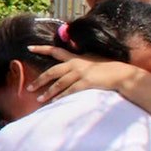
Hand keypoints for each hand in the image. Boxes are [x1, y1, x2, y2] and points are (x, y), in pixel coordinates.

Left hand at [25, 45, 142, 101]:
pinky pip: (69, 91)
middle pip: (52, 71)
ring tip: (39, 99)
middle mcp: (76, 64)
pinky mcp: (86, 82)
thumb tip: (67, 68)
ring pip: (59, 84)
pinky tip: (53, 103)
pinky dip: (60, 98)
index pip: (55, 51)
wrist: (121, 74)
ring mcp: (81, 73)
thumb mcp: (91, 62)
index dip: (41, 48)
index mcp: (76, 57)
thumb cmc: (106, 70)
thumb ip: (78, 63)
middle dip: (40, 80)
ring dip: (48, 93)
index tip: (29, 47)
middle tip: (29, 88)